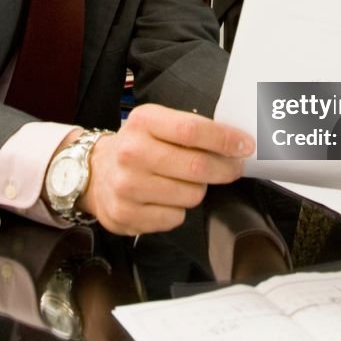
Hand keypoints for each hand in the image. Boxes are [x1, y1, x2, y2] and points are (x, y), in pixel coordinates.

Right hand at [78, 104, 253, 235]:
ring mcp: (126, 186)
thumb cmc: (138, 146)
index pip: (192, 130)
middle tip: (233, 168)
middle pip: (196, 166)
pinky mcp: (126, 215)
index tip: (245, 146)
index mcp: (143, 122)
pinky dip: (178, 210)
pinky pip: (175, 218)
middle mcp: (131, 152)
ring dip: (198, 190)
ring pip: (191, 195)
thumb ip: (191, 129)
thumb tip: (237, 141)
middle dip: (225, 169)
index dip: (225, 139)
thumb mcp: (157, 124)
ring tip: (184, 182)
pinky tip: (165, 198)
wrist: (94, 172)